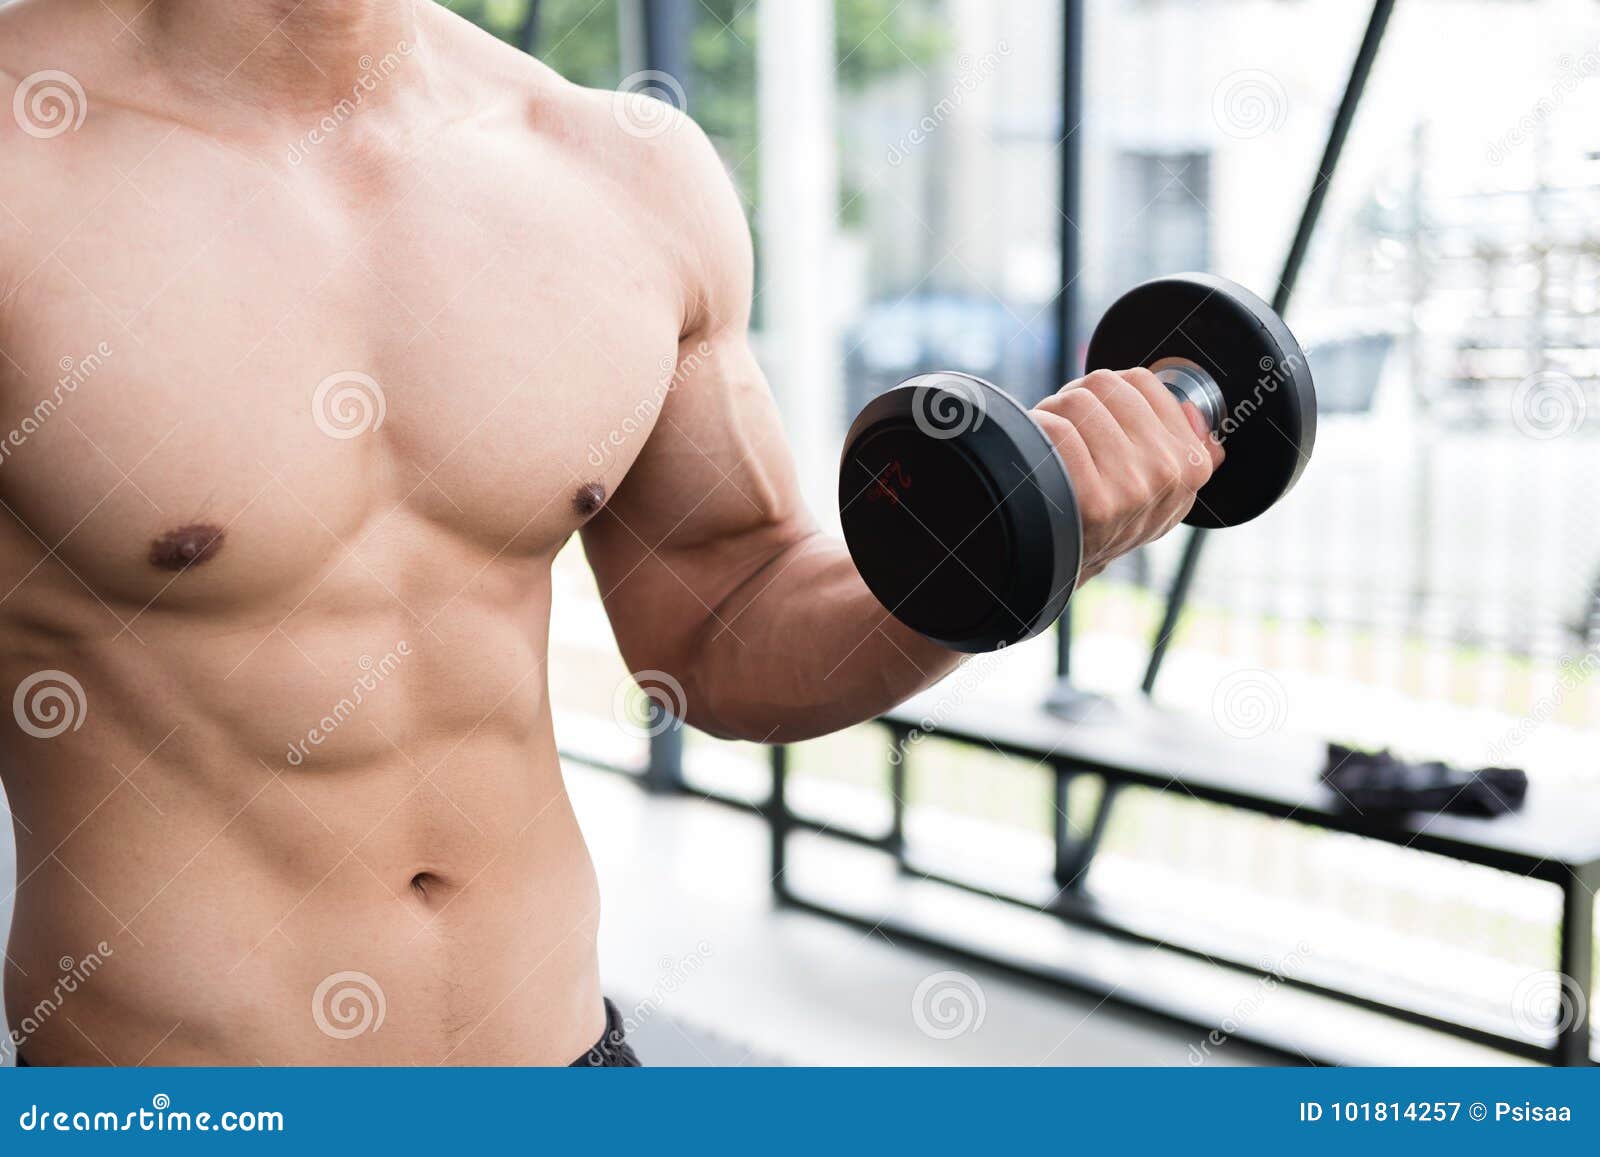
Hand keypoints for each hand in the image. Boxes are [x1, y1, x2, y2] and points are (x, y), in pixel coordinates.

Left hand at [1031, 368, 1224, 581]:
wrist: (1073, 562)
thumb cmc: (1113, 518)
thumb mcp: (1164, 492)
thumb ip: (1187, 450)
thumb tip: (1192, 410)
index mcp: (1190, 463)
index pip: (1141, 381)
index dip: (1109, 393)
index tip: (1098, 419)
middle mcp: (1167, 472)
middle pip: (1105, 384)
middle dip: (1078, 399)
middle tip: (1070, 430)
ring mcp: (1132, 487)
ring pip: (1076, 401)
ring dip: (1053, 414)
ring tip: (1054, 445)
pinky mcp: (1093, 500)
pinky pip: (1055, 429)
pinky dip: (1037, 433)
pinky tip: (1041, 456)